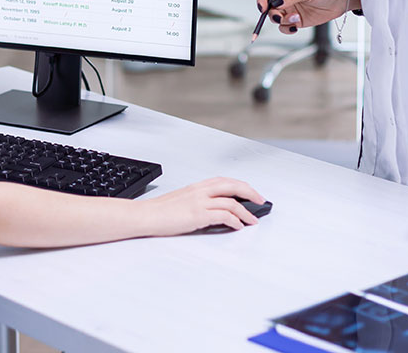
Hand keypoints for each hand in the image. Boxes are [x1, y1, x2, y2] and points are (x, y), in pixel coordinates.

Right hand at [136, 178, 265, 235]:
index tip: (251, 192)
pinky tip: (238, 226)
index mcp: (197, 186)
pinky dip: (235, 221)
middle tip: (261, 201)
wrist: (145, 215)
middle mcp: (200, 191)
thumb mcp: (182, 200)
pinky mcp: (198, 215)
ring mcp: (200, 202)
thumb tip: (213, 209)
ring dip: (246, 212)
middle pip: (233, 186)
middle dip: (251, 193)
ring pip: (232, 202)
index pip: (225, 181)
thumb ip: (198, 200)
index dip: (242, 186)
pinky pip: (224, 216)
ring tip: (253, 219)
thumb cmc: (160, 211)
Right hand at [257, 0, 350, 33]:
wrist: (339, 1)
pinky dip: (287, 29)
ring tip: (296, 19)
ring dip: (283, 21)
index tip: (263, 8)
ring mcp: (289, 9)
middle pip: (268, 7)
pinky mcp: (295, 20)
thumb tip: (276, 3)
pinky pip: (284, 27)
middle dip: (272, 13)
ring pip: (275, 18)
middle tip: (279, 17)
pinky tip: (295, 26)